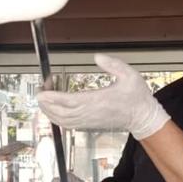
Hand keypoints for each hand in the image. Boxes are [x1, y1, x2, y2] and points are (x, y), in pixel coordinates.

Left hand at [37, 54, 169, 139]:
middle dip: (46, 103)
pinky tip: (53, 110)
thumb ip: (113, 64)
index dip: (53, 97)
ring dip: (49, 111)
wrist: (143, 117)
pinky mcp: (89, 125)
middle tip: (39, 90)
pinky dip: (57, 118)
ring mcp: (89, 121)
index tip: (42, 91)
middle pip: (61, 112)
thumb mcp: (129, 75)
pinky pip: (68, 125)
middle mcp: (91, 113)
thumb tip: (97, 57)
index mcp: (98, 101)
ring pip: (62, 120)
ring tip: (43, 99)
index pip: (70, 101)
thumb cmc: (137, 97)